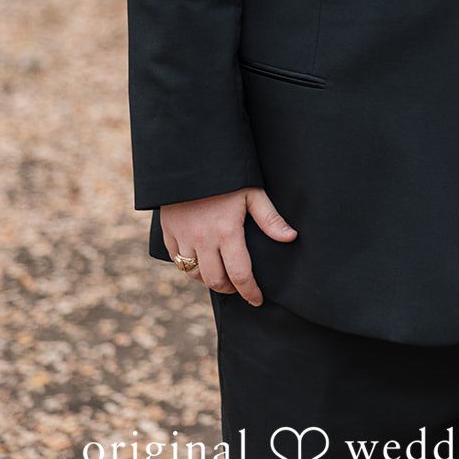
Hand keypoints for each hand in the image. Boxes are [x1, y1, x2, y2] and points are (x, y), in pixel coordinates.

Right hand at [161, 187, 296, 305]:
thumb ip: (270, 219)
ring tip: (221, 275)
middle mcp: (203, 240)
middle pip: (216, 281)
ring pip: (194, 274)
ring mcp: (183, 238)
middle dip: (230, 289)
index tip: (257, 300)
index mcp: (226, 232)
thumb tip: (291, 237)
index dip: (250, 292)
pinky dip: (189, 267)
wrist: (189, 159)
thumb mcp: (252, 192)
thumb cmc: (226, 176)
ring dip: (209, 280)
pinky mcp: (168, 233)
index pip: (240, 274)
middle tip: (239, 287)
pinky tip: (200, 262)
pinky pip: (177, 260)